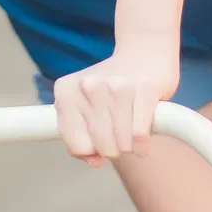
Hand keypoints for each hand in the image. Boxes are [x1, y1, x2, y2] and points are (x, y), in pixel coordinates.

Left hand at [53, 34, 179, 165]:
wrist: (144, 49)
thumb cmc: (113, 85)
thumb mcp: (87, 104)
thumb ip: (82, 136)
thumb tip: (94, 162)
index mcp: (66, 91)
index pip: (75, 144)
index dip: (90, 151)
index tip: (99, 143)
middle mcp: (88, 87)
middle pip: (101, 146)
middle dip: (113, 150)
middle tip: (119, 137)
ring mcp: (115, 87)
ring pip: (122, 143)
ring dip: (130, 147)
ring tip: (131, 133)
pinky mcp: (143, 89)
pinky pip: (140, 135)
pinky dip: (143, 145)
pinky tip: (143, 138)